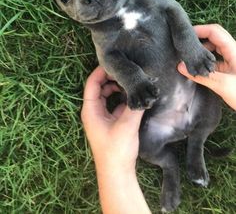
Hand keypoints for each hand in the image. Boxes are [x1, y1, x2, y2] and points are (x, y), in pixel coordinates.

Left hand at [81, 67, 150, 213]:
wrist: (117, 174)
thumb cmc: (117, 150)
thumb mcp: (127, 124)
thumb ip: (136, 105)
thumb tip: (147, 89)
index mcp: (90, 109)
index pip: (92, 82)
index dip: (102, 70)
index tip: (115, 62)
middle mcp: (93, 111)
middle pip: (99, 86)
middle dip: (111, 77)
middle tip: (126, 71)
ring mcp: (101, 117)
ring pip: (106, 95)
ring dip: (117, 88)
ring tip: (130, 82)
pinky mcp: (109, 122)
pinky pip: (113, 104)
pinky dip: (121, 98)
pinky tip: (133, 97)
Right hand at [178, 24, 235, 109]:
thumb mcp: (223, 85)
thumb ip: (202, 75)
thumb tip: (180, 66)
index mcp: (234, 50)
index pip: (215, 31)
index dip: (200, 30)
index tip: (184, 36)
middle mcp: (233, 52)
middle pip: (214, 38)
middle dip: (198, 41)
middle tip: (183, 48)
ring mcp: (232, 61)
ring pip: (214, 49)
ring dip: (202, 52)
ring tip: (188, 59)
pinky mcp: (231, 70)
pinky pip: (216, 61)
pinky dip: (206, 62)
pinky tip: (197, 69)